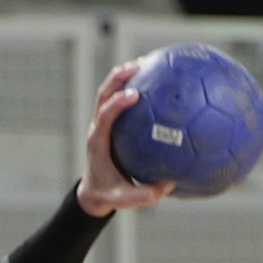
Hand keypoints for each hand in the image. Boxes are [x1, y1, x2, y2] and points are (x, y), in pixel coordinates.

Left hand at [77, 59, 176, 214]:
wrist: (94, 192)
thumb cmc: (108, 193)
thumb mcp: (123, 199)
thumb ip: (143, 195)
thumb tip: (168, 186)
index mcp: (98, 141)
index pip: (104, 116)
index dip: (117, 103)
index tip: (134, 94)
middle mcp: (98, 127)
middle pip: (103, 95)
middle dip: (118, 79)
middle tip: (138, 66)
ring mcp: (102, 123)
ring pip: (108, 92)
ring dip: (123, 77)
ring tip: (145, 63)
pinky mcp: (110, 123)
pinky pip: (119, 100)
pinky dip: (132, 87)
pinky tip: (154, 81)